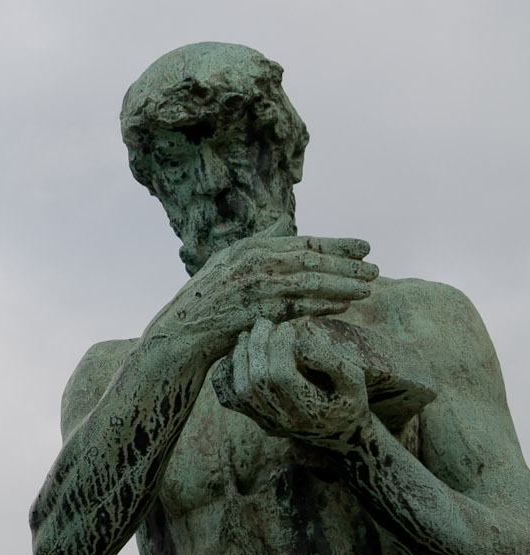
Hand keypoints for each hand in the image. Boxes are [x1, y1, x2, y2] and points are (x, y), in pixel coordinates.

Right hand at [153, 234, 377, 360]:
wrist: (181, 333)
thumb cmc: (208, 297)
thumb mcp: (228, 260)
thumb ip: (261, 239)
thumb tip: (286, 219)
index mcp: (250, 248)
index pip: (303, 242)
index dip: (338, 245)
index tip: (365, 247)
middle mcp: (253, 264)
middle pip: (312, 261)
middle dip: (347, 265)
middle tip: (375, 269)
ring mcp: (253, 288)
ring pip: (309, 283)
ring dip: (342, 285)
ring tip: (367, 288)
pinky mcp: (255, 313)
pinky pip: (298, 308)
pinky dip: (322, 306)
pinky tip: (342, 306)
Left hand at [217, 317, 370, 449]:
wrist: (339, 434)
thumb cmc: (348, 400)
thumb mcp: (354, 381)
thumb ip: (331, 361)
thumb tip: (301, 337)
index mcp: (311, 412)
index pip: (281, 376)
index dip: (280, 347)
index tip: (287, 326)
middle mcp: (284, 421)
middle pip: (256, 381)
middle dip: (257, 347)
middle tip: (264, 323)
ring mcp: (266, 422)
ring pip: (239, 391)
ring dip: (240, 358)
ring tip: (249, 335)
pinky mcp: (255, 418)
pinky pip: (229, 398)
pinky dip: (227, 374)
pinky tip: (239, 354)